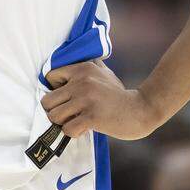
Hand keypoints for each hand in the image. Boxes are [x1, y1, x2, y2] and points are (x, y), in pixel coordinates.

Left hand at [42, 60, 159, 139]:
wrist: (142, 109)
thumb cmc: (119, 94)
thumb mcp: (104, 72)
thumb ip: (88, 65)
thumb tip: (71, 57)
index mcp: (82, 68)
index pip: (50, 77)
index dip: (54, 90)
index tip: (66, 98)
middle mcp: (81, 81)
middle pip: (47, 100)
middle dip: (55, 111)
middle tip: (68, 114)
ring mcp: (86, 99)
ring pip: (54, 116)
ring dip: (64, 123)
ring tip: (76, 121)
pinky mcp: (92, 116)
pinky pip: (67, 129)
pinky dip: (73, 132)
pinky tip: (85, 128)